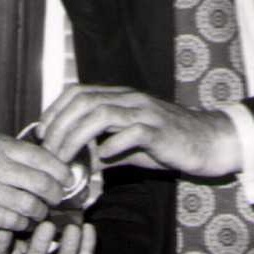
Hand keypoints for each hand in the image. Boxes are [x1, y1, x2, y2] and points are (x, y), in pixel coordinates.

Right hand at [0, 130, 67, 231]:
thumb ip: (11, 149)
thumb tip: (44, 157)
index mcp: (0, 146)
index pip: (45, 159)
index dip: (62, 173)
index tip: (67, 180)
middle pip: (43, 185)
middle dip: (57, 196)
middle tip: (58, 200)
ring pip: (31, 207)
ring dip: (40, 214)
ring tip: (40, 214)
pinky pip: (12, 223)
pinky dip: (22, 225)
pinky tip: (22, 223)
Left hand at [39, 83, 239, 177]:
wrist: (210, 141)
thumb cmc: (170, 143)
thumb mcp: (132, 144)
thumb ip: (106, 148)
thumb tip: (82, 161)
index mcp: (121, 98)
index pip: (78, 92)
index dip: (55, 110)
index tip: (43, 133)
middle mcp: (130, 99)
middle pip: (83, 101)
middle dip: (60, 127)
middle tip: (50, 152)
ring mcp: (145, 112)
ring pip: (100, 114)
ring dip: (76, 137)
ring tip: (67, 158)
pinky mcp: (159, 130)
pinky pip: (130, 132)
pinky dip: (111, 145)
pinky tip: (103, 158)